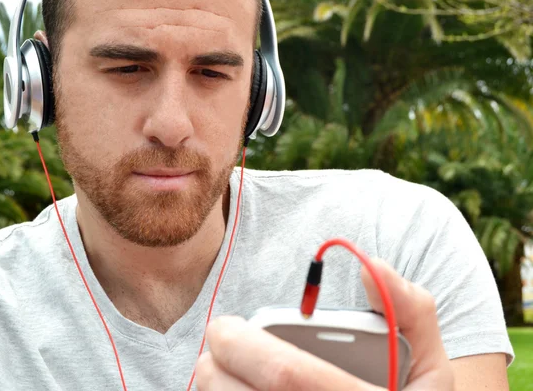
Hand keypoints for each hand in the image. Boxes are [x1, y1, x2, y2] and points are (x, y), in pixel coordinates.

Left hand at [195, 258, 454, 389]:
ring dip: (215, 389)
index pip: (288, 373)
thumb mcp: (429, 362)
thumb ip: (408, 308)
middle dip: (215, 368)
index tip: (224, 327)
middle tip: (214, 344)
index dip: (245, 346)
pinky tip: (234, 390)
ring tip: (218, 369)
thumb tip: (369, 266)